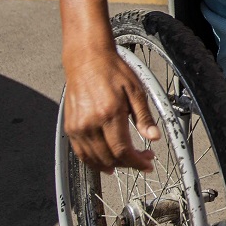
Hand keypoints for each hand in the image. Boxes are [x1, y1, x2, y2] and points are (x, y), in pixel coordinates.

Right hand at [63, 43, 160, 173]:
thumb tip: (155, 137)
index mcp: (109, 114)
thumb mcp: (136, 90)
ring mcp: (77, 127)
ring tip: (127, 162)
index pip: (123, 151)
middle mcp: (90, 124)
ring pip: (94, 159)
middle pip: (109, 158)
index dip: (137, 162)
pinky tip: (106, 162)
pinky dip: (94, 162)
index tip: (148, 164)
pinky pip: (81, 153)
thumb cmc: (113, 71)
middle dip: (129, 164)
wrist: (86, 59)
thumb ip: (144, 116)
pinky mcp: (70, 127)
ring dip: (112, 165)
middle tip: (143, 158)